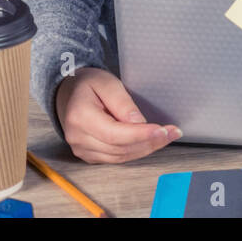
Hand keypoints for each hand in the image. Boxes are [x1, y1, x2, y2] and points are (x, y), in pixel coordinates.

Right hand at [56, 66, 181, 163]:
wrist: (68, 92)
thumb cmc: (87, 84)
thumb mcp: (107, 83)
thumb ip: (123, 103)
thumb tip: (139, 123)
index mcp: (80, 117)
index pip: (114, 133)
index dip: (140, 135)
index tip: (162, 130)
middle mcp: (78, 138)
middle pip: (119, 148)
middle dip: (149, 142)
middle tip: (173, 132)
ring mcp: (82, 149)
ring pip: (119, 156)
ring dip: (146, 148)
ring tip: (167, 137)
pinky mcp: (89, 154)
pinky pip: (115, 158)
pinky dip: (135, 151)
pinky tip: (150, 143)